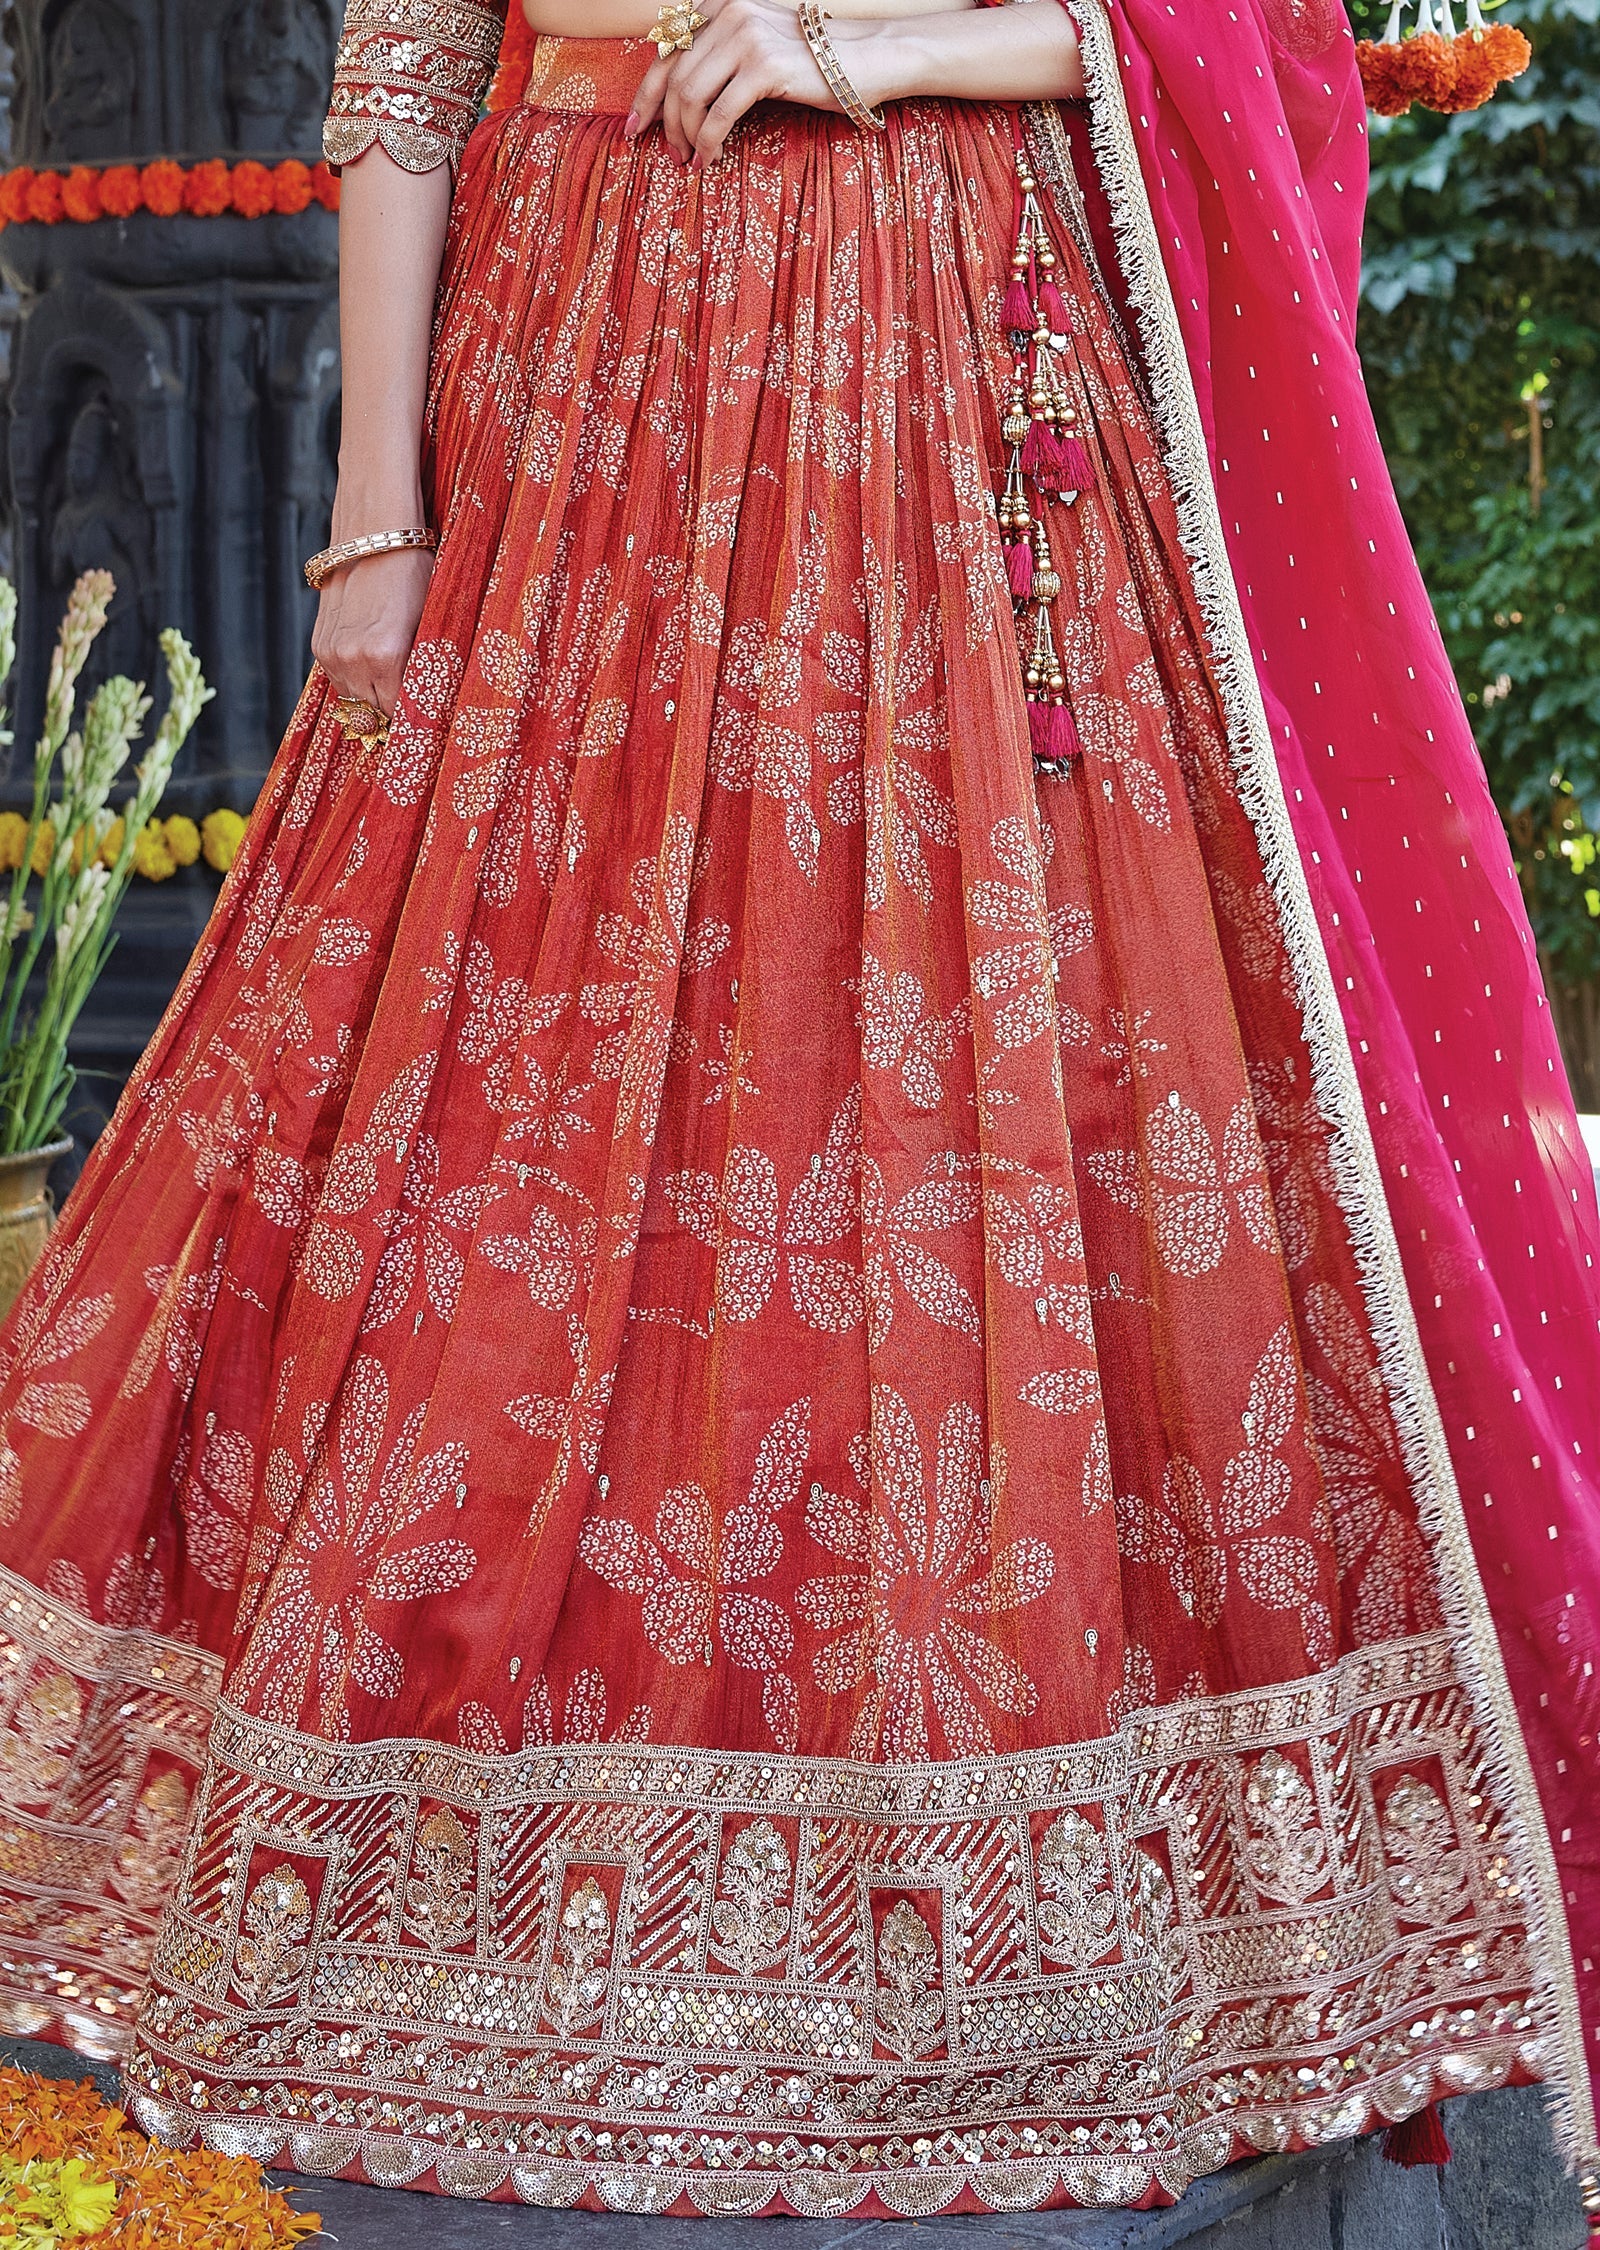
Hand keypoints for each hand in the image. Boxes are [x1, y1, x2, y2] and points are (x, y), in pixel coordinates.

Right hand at [309, 546, 434, 719]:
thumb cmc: (411, 570)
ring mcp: (332, 652)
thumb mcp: (430, 619)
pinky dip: (356, 682)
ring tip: (393, 692)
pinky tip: (373, 672)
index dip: (414, 720)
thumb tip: (427, 697)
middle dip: (392, 715)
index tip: (426, 723)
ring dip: (372, 701)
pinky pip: (338, 681)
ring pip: (354, 701)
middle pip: (374, 713)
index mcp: (386, 656)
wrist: (373, 533)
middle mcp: (353, 659)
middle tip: (411, 713)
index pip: (400, 712)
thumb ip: (423, 664)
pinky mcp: (320, 644)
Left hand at [627, 0, 850, 167]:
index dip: (645, 93)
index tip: (635, 126)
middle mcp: (729, 12)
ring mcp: (746, 38)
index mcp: (720, 3)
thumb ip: (719, 53)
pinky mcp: (764, 68)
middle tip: (666, 153)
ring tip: (690, 160)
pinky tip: (710, 161)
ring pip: (691, 97)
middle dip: (663, 122)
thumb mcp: (755, 44)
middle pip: (673, 76)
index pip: (667, 50)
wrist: (863, 57)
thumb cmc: (809, 60)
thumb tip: (678, 94)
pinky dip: (708, 144)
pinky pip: (719, 115)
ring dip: (685, 137)